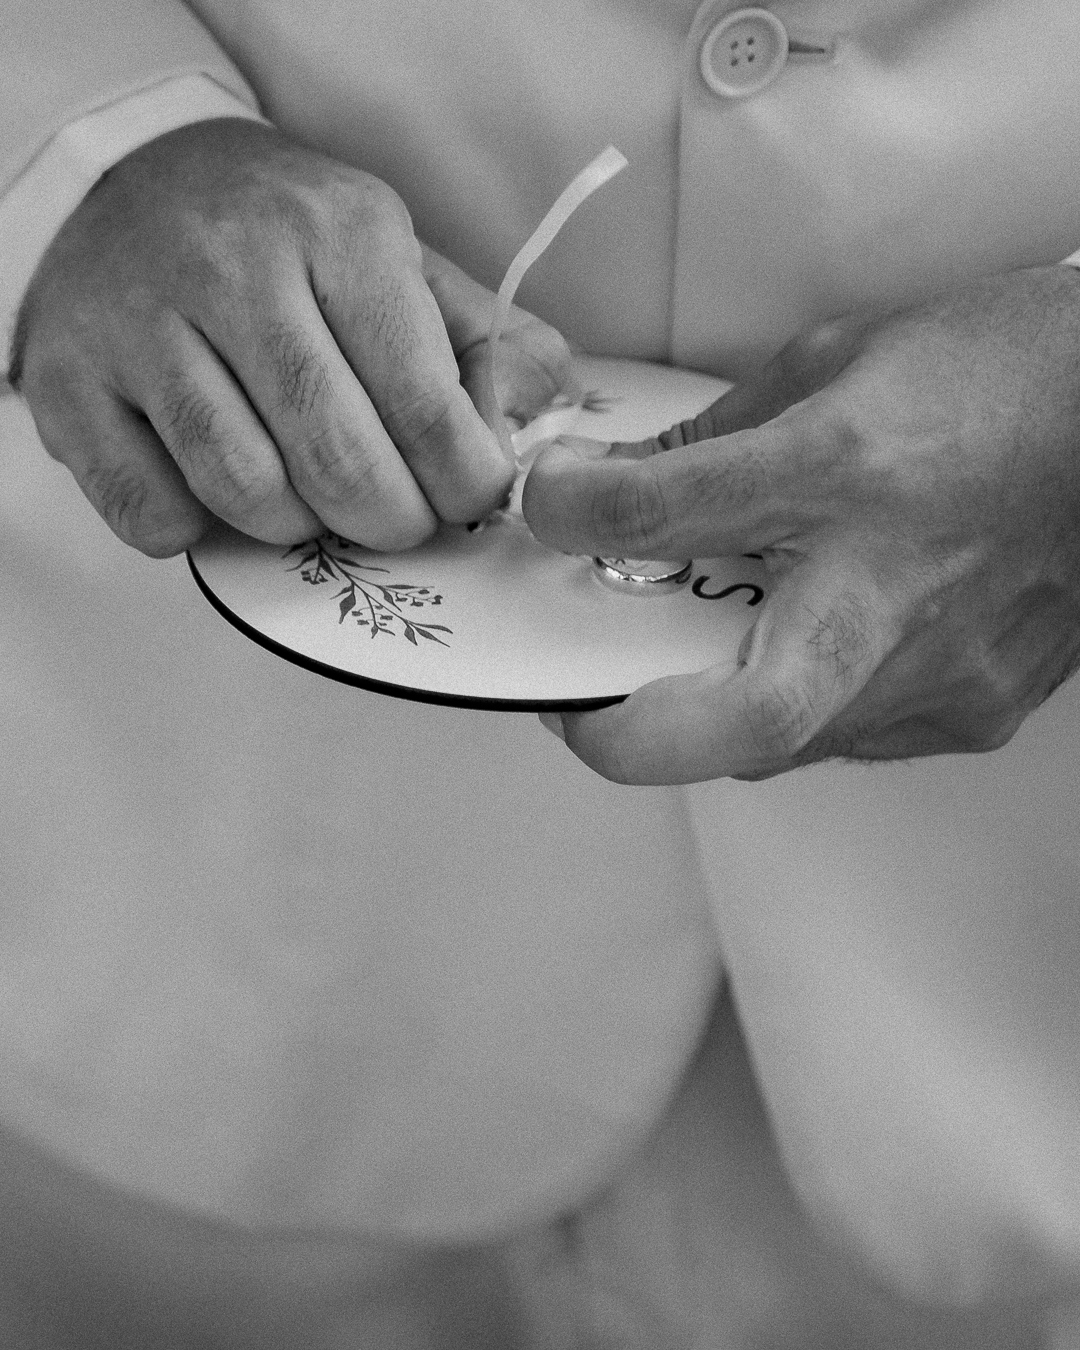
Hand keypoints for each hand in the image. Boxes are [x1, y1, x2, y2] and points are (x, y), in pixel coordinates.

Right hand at [10, 118, 571, 555]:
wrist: (131, 182)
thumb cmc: (286, 243)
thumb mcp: (398, 261)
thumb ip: (485, 344)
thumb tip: (542, 424)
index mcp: (342, 236)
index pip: (426, 404)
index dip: (462, 483)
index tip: (466, 500)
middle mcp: (237, 268)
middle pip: (339, 461)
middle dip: (388, 523)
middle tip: (395, 522)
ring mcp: (143, 324)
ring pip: (245, 491)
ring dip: (294, 528)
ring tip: (307, 498)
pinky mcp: (71, 382)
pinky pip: (150, 511)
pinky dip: (194, 532)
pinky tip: (214, 492)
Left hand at [523, 266, 1079, 782]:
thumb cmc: (997, 374)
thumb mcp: (832, 363)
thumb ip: (712, 439)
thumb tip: (615, 482)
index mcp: (842, 469)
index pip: (661, 513)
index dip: (572, 515)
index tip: (550, 508)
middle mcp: (890, 585)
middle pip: (740, 717)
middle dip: (625, 736)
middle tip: (571, 706)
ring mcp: (944, 668)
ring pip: (780, 747)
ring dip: (704, 714)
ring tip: (682, 664)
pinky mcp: (975, 710)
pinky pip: (845, 739)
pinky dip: (793, 708)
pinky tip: (797, 653)